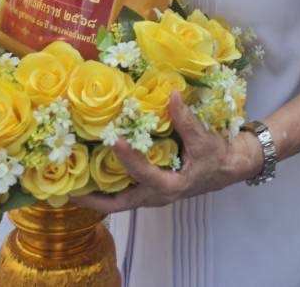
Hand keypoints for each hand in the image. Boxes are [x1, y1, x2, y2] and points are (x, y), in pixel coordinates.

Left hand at [74, 93, 260, 213]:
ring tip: (71, 184)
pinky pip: (125, 191)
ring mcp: (153, 194)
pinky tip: (92, 173)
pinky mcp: (152, 187)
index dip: (128, 158)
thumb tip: (172, 94)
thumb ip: (186, 120)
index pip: (144, 174)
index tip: (114, 141)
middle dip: (94, 201)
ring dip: (97, 195)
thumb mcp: (205, 140)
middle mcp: (157, 196)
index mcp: (171, 186)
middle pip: (120, 205)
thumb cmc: (218, 157)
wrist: (230, 167)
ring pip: (120, 201)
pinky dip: (108, 186)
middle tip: (69, 192)